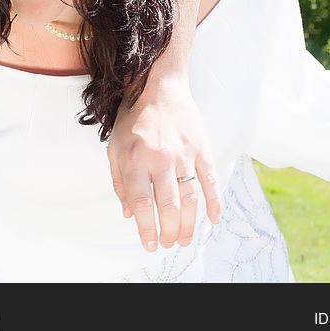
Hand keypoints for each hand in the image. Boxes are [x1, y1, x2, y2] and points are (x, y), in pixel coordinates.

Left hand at [108, 75, 220, 250]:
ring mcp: (184, 153)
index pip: (142, 203)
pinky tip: (214, 219)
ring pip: (190, 198)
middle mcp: (160, 158)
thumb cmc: (133, 120)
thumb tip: (129, 214)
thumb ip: (120, 182)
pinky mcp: (201, 148)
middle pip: (168, 206)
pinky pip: (211, 180)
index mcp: (135, 159)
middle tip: (168, 244)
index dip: (146, 228)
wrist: (158, 86)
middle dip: (169, 232)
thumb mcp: (115, 148)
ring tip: (185, 240)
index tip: (149, 244)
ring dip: (189, 224)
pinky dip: (215, 202)